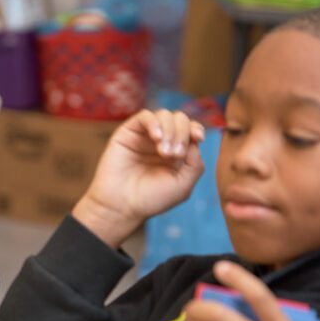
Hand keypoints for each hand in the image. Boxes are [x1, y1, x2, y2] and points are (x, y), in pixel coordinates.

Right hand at [73, 109, 204, 246]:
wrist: (121, 205)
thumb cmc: (151, 199)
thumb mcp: (183, 185)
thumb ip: (195, 163)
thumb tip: (194, 141)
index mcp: (176, 153)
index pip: (191, 130)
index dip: (197, 129)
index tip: (198, 138)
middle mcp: (161, 142)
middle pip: (180, 119)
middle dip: (182, 133)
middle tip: (173, 155)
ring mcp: (144, 136)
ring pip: (164, 115)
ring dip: (170, 130)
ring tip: (164, 152)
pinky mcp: (128, 132)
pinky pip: (145, 116)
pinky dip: (154, 123)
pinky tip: (156, 138)